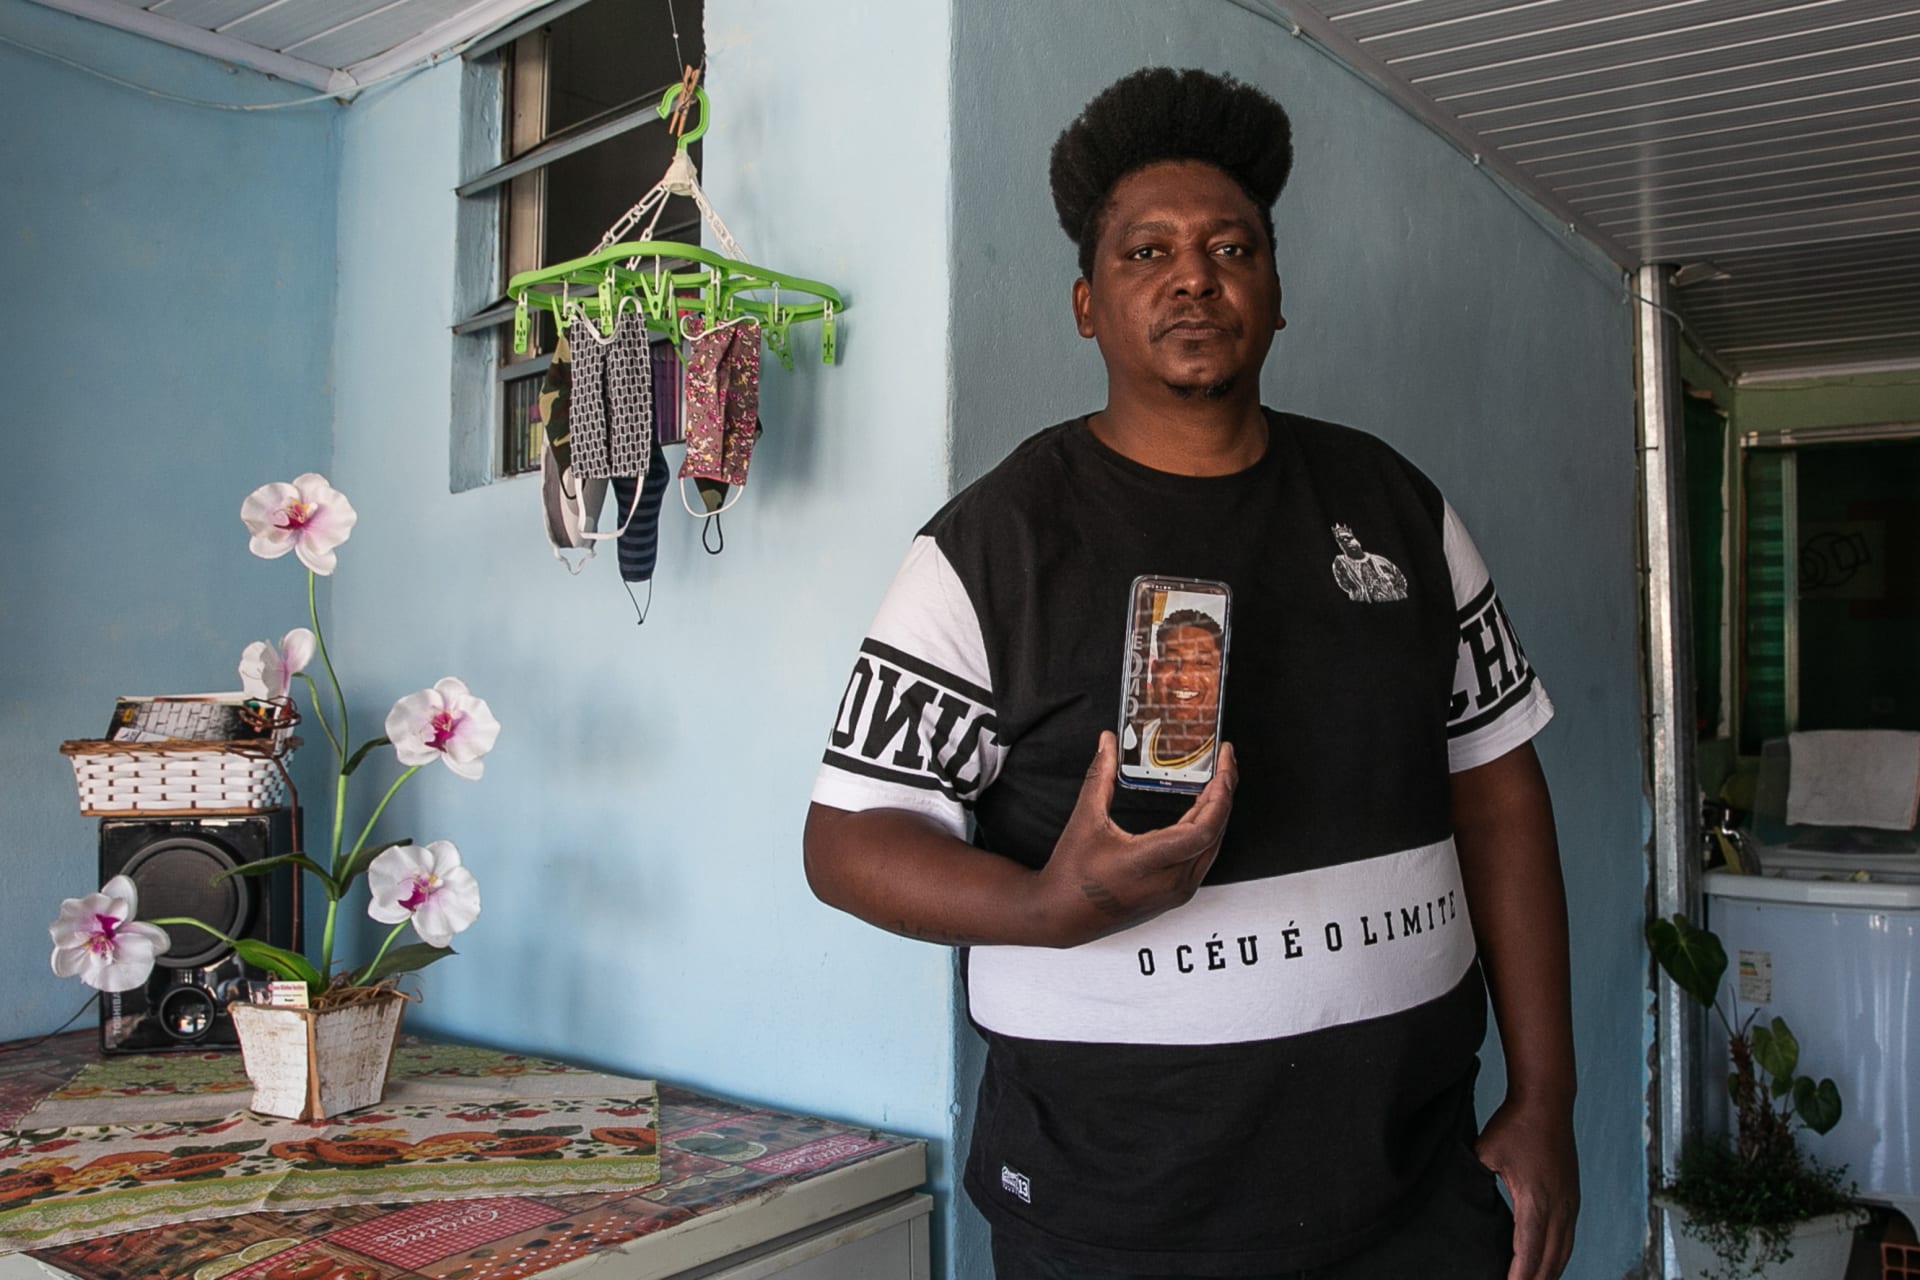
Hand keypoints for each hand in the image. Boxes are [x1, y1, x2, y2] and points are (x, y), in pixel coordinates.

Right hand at [1035, 731, 1236, 944]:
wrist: (1062, 916)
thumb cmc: (1071, 876)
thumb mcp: (1084, 820)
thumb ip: (1100, 777)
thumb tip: (1108, 743)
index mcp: (1149, 863)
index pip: (1204, 829)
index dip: (1221, 793)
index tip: (1223, 763)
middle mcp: (1170, 882)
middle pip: (1215, 833)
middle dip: (1224, 793)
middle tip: (1224, 762)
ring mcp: (1176, 892)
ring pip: (1212, 846)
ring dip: (1218, 812)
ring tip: (1217, 781)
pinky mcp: (1176, 894)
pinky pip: (1202, 857)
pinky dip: (1207, 829)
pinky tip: (1202, 809)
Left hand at [1476, 1098, 1578, 1279]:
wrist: (1547, 1101)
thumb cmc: (1513, 1125)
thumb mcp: (1484, 1153)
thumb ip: (1475, 1182)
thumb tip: (1463, 1203)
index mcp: (1535, 1201)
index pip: (1528, 1252)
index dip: (1519, 1277)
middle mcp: (1559, 1207)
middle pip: (1550, 1260)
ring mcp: (1570, 1203)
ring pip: (1563, 1252)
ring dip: (1548, 1273)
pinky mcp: (1572, 1197)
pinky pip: (1568, 1238)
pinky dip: (1557, 1256)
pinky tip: (1546, 1263)